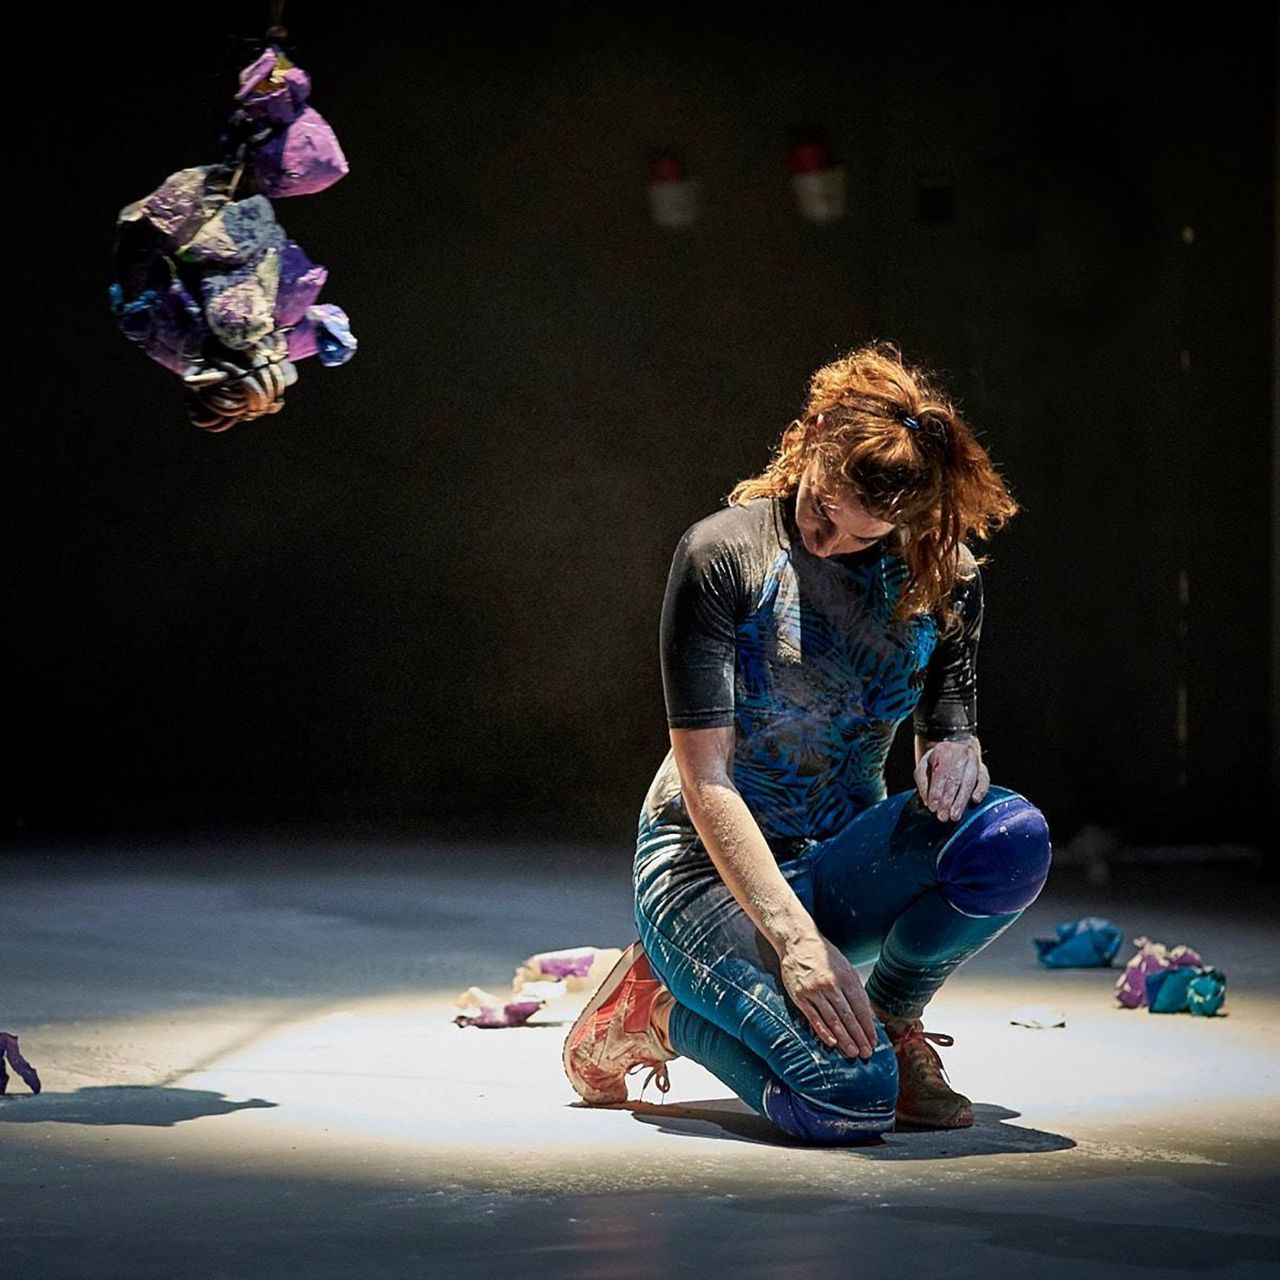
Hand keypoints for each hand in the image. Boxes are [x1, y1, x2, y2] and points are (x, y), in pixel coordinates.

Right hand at [778, 930, 877, 1059]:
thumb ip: (856, 990)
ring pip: (832, 1020)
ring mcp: (814, 991)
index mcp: (845, 977)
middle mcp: (830, 984)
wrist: (797, 941)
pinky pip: (813, 1017)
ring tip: (852, 1052)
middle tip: (866, 1053)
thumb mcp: (845, 967)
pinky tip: (831, 1042)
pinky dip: (823, 1031)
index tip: (873, 1041)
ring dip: (844, 1038)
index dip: (867, 1027)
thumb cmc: (823, 955)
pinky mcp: (800, 996)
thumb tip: (868, 1015)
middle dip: (858, 1037)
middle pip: (848, 1016)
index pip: (860, 1007)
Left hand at [915, 737, 988, 821]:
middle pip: (955, 779)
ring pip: (969, 782)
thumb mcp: (924, 765)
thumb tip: (927, 801)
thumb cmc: (937, 760)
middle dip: (948, 800)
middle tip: (943, 816)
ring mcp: (973, 761)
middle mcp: (960, 754)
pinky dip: (980, 790)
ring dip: (961, 801)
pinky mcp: (983, 769)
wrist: (956, 746)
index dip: (936, 791)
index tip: (933, 807)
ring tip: (955, 816)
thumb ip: (922, 781)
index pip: (940, 773)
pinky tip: (975, 800)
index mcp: (943, 751)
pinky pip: (984, 780)